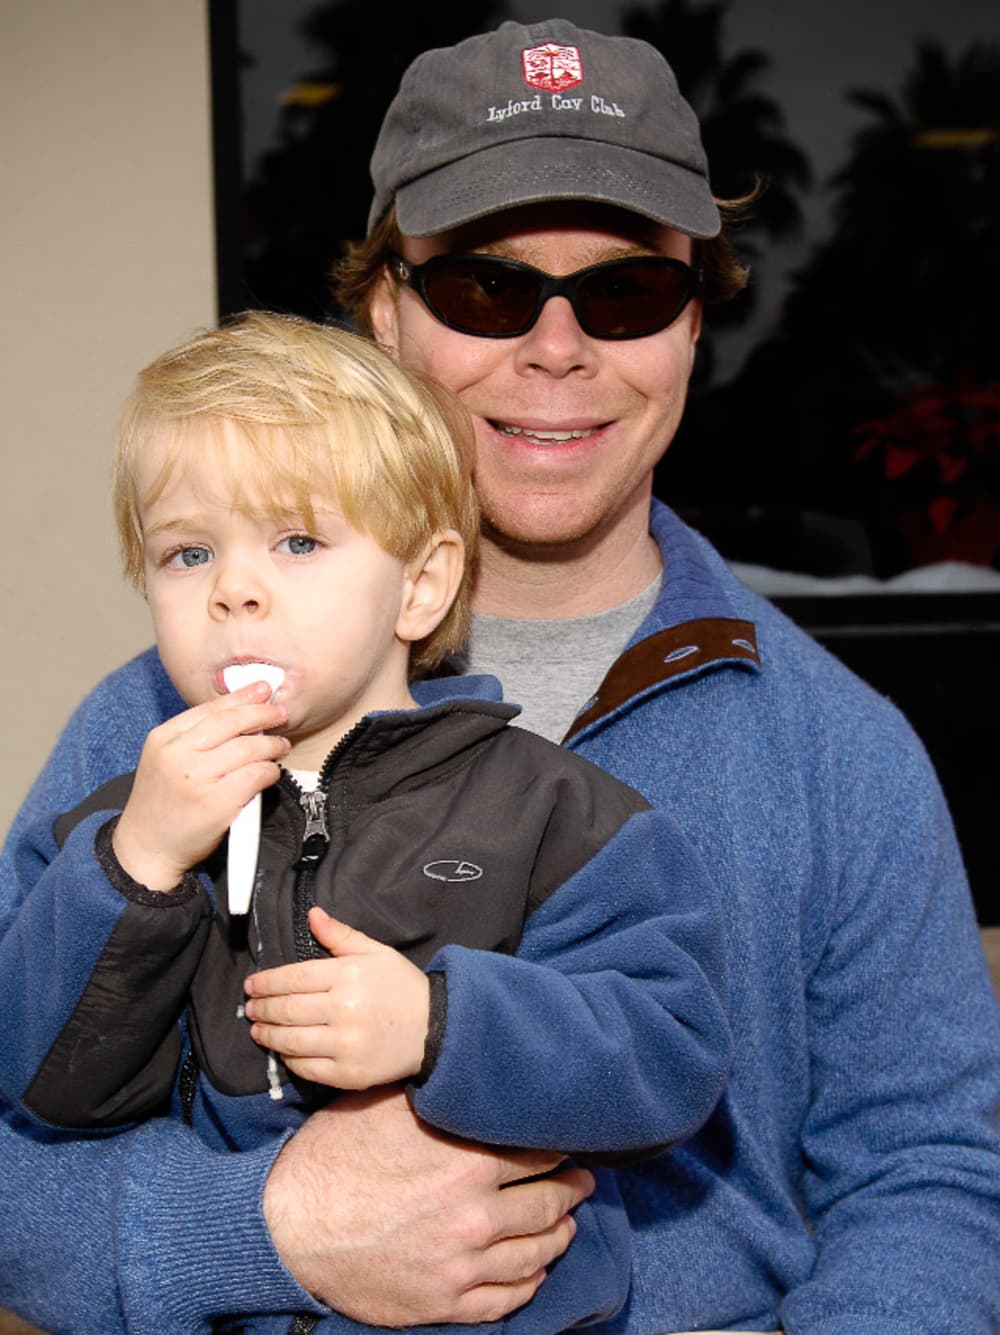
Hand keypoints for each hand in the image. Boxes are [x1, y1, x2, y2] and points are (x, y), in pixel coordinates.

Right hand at [112, 683, 289, 889]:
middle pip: (231, 722)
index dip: (241, 697)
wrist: (146, 848)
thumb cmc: (163, 803)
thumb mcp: (165, 759)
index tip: (262, 690)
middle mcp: (177, 755)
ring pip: (248, 748)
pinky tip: (271, 773)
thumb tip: (242, 711)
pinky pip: (255, 775)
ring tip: (280, 747)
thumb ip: (195, 737)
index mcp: (163, 739)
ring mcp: (196, 779)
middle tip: (280, 714)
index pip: (210, 708)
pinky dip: (269, 771)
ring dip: (271, 745)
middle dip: (262, 714)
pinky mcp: (216, 803)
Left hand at [244, 907, 429, 1087]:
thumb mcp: (376, 953)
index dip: (266, 982)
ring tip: (258, 1030)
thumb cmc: (402, 986)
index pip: (293, 978)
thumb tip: (313, 914)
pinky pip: (307, 1068)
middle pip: (287, 1009)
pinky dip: (289, 1060)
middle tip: (250, 1008)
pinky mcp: (349, 1073)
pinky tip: (284, 1051)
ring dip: (268, 1035)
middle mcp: (344, 1010)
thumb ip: (341, 936)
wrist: (435, 1029)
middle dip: (261, 1008)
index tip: (251, 985)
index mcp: (348, 975)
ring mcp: (346, 1045)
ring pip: (290, 1041)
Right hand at [263, 1086, 593, 1322]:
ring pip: (536, 1252)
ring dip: (559, 1234)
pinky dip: (529, 1282)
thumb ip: (437, 1093)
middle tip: (582, 1179)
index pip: (539, 1151)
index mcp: (466, 1161)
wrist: (288, 1227)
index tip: (566, 1137)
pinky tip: (534, 1269)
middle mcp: (474, 1215)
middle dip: (571, 1188)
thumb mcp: (386, 1106)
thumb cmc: (334, 1157)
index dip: (558, 1143)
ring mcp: (462, 1264)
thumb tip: (469, 1068)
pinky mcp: (444, 1303)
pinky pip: (506, 1298)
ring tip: (567, 1221)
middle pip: (549, 1202)